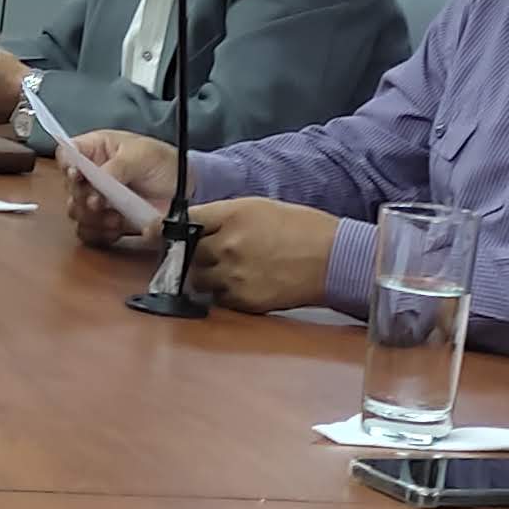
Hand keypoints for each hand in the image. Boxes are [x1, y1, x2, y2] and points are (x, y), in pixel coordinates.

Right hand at [67, 132, 178, 247]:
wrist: (185, 188)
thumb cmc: (162, 161)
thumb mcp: (140, 155)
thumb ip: (116, 167)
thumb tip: (97, 182)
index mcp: (95, 150)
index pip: (66, 154)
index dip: (67, 166)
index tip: (77, 176)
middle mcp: (91, 175)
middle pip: (69, 188)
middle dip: (83, 198)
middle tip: (100, 202)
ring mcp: (97, 200)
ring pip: (76, 212)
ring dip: (92, 218)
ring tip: (114, 217)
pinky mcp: (106, 221)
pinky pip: (89, 232)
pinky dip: (100, 233)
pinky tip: (116, 228)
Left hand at [184, 196, 336, 311]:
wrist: (333, 260)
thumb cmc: (302, 229)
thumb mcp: (260, 208)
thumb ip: (226, 216)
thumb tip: (198, 225)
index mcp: (232, 216)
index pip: (187, 220)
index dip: (180, 227)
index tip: (175, 233)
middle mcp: (227, 245)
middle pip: (187, 253)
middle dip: (195, 253)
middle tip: (211, 253)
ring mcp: (233, 275)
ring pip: (198, 279)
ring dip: (206, 275)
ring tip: (229, 269)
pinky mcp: (243, 300)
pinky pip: (217, 298)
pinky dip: (223, 293)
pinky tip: (243, 283)